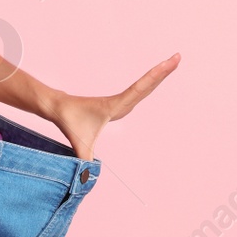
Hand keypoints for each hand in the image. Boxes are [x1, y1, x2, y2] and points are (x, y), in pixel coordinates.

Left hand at [48, 54, 179, 160]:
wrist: (59, 106)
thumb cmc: (69, 121)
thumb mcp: (78, 143)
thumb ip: (85, 161)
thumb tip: (86, 180)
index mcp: (115, 105)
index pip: (139, 89)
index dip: (154, 77)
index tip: (168, 63)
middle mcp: (120, 101)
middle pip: (146, 84)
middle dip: (163, 70)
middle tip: (178, 56)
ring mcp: (120, 101)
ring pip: (144, 86)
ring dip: (158, 74)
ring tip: (173, 60)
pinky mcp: (118, 104)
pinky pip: (138, 91)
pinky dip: (150, 83)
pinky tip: (157, 78)